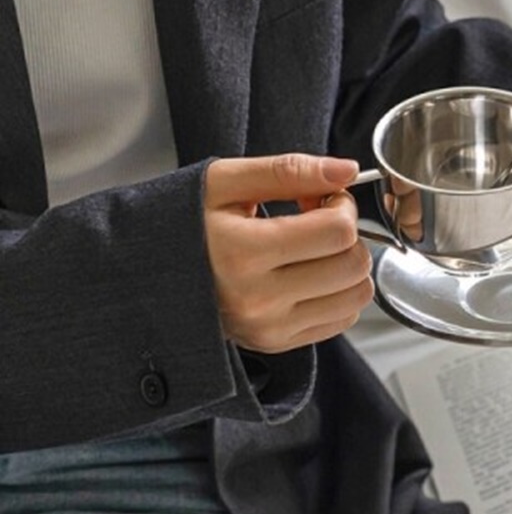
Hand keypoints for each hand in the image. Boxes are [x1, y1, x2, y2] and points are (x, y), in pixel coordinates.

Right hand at [204, 153, 373, 352]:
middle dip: (348, 235)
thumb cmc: (189, 224)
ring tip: (316, 249)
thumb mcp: (226, 182)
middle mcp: (260, 299)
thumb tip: (347, 170)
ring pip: (356, 296)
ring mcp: (271, 327)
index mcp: (243, 252)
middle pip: (352, 265)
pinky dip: (339, 292)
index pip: (337, 232)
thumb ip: (289, 171)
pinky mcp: (279, 343)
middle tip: (320, 222)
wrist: (153, 275)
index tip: (324, 199)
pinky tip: (311, 274)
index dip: (342, 207)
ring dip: (349, 265)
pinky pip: (343, 319)